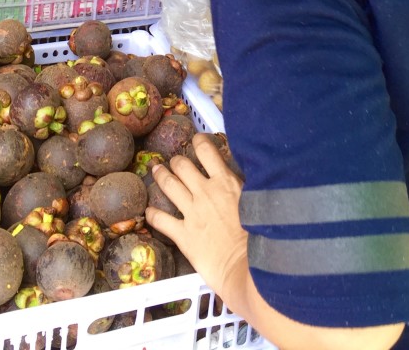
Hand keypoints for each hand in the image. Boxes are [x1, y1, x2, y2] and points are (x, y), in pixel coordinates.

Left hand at [146, 133, 247, 297]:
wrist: (248, 268)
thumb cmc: (259, 237)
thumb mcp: (255, 202)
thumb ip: (242, 187)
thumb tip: (240, 177)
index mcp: (225, 182)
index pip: (206, 151)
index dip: (198, 141)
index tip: (196, 140)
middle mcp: (205, 192)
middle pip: (182, 166)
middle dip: (176, 161)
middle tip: (174, 162)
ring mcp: (192, 212)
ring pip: (169, 185)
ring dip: (161, 176)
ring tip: (156, 170)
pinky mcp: (183, 234)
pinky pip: (161, 220)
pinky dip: (152, 214)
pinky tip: (148, 211)